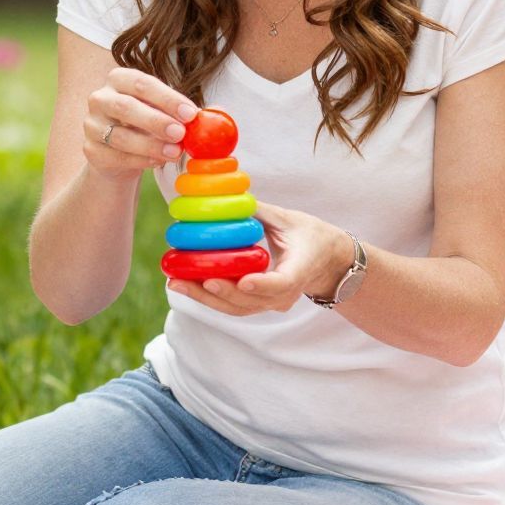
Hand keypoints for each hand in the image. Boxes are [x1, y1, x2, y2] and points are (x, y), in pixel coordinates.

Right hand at [86, 67, 197, 179]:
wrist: (120, 153)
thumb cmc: (146, 124)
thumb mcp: (164, 111)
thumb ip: (185, 111)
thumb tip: (215, 115)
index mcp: (119, 79)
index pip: (142, 83)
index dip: (167, 98)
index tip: (191, 114)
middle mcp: (100, 98)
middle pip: (126, 107)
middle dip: (156, 121)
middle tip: (180, 133)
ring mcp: (92, 125)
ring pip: (120, 136)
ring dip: (151, 145)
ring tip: (175, 152)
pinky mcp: (91, 150)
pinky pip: (116, 157)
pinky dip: (141, 160)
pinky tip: (159, 161)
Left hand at [166, 202, 351, 317]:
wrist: (328, 262)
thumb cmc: (311, 235)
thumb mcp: (289, 219)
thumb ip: (258, 211)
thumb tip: (226, 197)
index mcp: (300, 270)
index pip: (281, 283)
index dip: (261, 284)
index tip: (241, 281)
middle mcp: (286, 294)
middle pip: (250, 300)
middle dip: (216, 292)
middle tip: (185, 279)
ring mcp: (273, 303)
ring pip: (237, 307)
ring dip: (204, 298)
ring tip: (176, 282)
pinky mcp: (260, 304)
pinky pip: (234, 306)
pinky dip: (209, 297)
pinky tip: (186, 285)